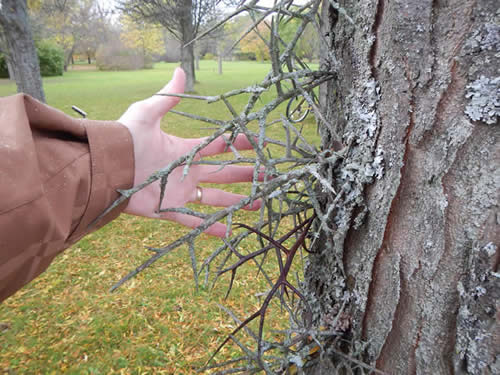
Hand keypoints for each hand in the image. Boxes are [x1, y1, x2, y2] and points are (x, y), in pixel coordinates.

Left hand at [118, 68, 260, 237]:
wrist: (105, 167)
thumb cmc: (125, 138)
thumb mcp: (147, 113)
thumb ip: (167, 96)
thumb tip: (181, 71)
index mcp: (185, 150)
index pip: (218, 147)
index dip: (239, 144)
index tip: (259, 143)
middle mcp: (186, 172)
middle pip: (222, 173)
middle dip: (245, 174)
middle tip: (266, 176)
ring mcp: (179, 192)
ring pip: (213, 199)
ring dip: (235, 202)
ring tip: (257, 204)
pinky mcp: (168, 209)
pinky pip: (193, 221)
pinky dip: (210, 228)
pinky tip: (228, 232)